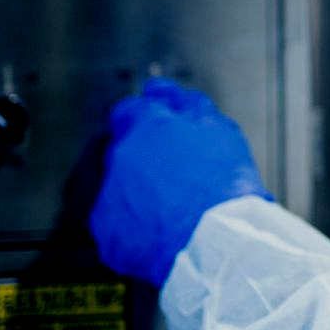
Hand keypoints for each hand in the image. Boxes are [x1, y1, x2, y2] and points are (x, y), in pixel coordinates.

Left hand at [90, 78, 271, 285]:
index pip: (128, 112)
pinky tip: (162, 235)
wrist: (214, 240)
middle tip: (178, 181)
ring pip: (120, 190)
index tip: (158, 136)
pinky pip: (117, 226)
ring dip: (139, 196)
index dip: (144, 124)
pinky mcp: (107, 232)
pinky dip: (134, 230)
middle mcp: (120, 157)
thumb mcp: (218, 131)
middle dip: (145, 163)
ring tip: (174, 213)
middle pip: (125, 153)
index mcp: (146, 127)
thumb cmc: (223, 186)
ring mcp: (110, 196)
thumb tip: (161, 89)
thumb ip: (186, 105)